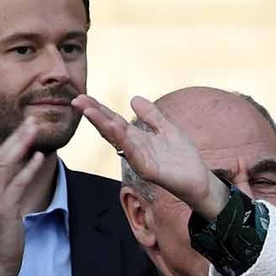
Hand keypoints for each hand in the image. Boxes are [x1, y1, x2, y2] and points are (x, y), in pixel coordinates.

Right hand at [0, 117, 46, 275]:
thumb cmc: (4, 240)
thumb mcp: (5, 211)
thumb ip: (10, 191)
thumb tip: (23, 172)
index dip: (12, 141)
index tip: (25, 126)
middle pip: (1, 156)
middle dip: (17, 136)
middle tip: (32, 120)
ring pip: (6, 165)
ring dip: (22, 145)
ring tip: (35, 130)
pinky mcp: (3, 211)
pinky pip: (16, 185)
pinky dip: (28, 170)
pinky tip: (39, 157)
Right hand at [73, 94, 228, 213]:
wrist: (198, 179)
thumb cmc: (182, 158)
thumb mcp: (166, 128)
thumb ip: (151, 115)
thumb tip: (134, 98)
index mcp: (137, 138)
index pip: (114, 121)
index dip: (99, 109)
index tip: (82, 96)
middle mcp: (135, 149)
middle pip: (111, 129)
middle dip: (94, 115)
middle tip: (77, 101)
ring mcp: (140, 160)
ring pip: (118, 140)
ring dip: (104, 125)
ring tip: (90, 110)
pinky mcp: (149, 170)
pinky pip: (134, 154)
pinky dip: (124, 140)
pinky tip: (116, 128)